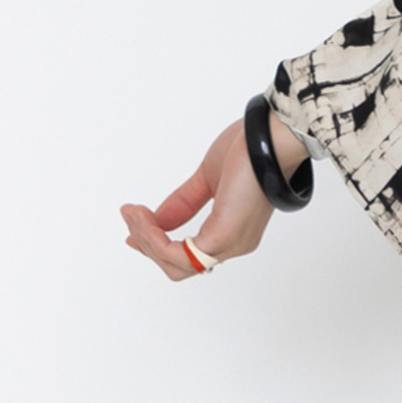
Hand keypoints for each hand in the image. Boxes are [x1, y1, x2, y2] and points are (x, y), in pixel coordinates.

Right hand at [120, 111, 310, 280]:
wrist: (271, 136)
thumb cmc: (251, 150)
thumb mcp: (207, 179)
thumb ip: (182, 203)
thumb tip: (155, 221)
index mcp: (233, 230)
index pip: (191, 255)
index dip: (159, 246)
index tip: (134, 227)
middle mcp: (234, 243)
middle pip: (179, 266)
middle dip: (148, 244)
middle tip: (130, 217)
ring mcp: (231, 244)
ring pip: (175, 263)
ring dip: (147, 239)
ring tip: (133, 213)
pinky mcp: (222, 238)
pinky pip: (178, 253)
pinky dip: (155, 238)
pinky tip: (144, 218)